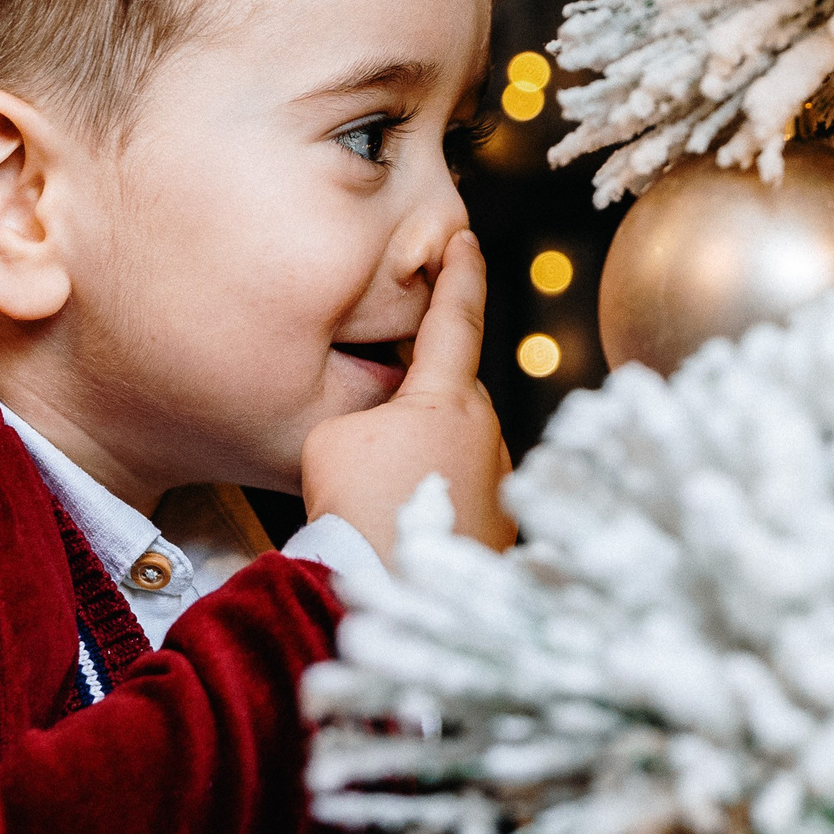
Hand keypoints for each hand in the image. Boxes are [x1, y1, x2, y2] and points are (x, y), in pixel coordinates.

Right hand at [300, 229, 514, 561]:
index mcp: (448, 395)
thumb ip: (364, 410)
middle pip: (451, 394)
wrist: (396, 594)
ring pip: (457, 447)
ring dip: (424, 456)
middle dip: (419, 400)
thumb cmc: (359, 508)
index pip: (456, 317)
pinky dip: (434, 498)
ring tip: (375, 498)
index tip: (464, 239)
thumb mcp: (333, 437)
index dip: (458, 274)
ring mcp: (499, 481)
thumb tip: (390, 431)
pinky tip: (401, 528)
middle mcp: (488, 430)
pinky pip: (461, 493)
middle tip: (372, 430)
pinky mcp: (500, 527)